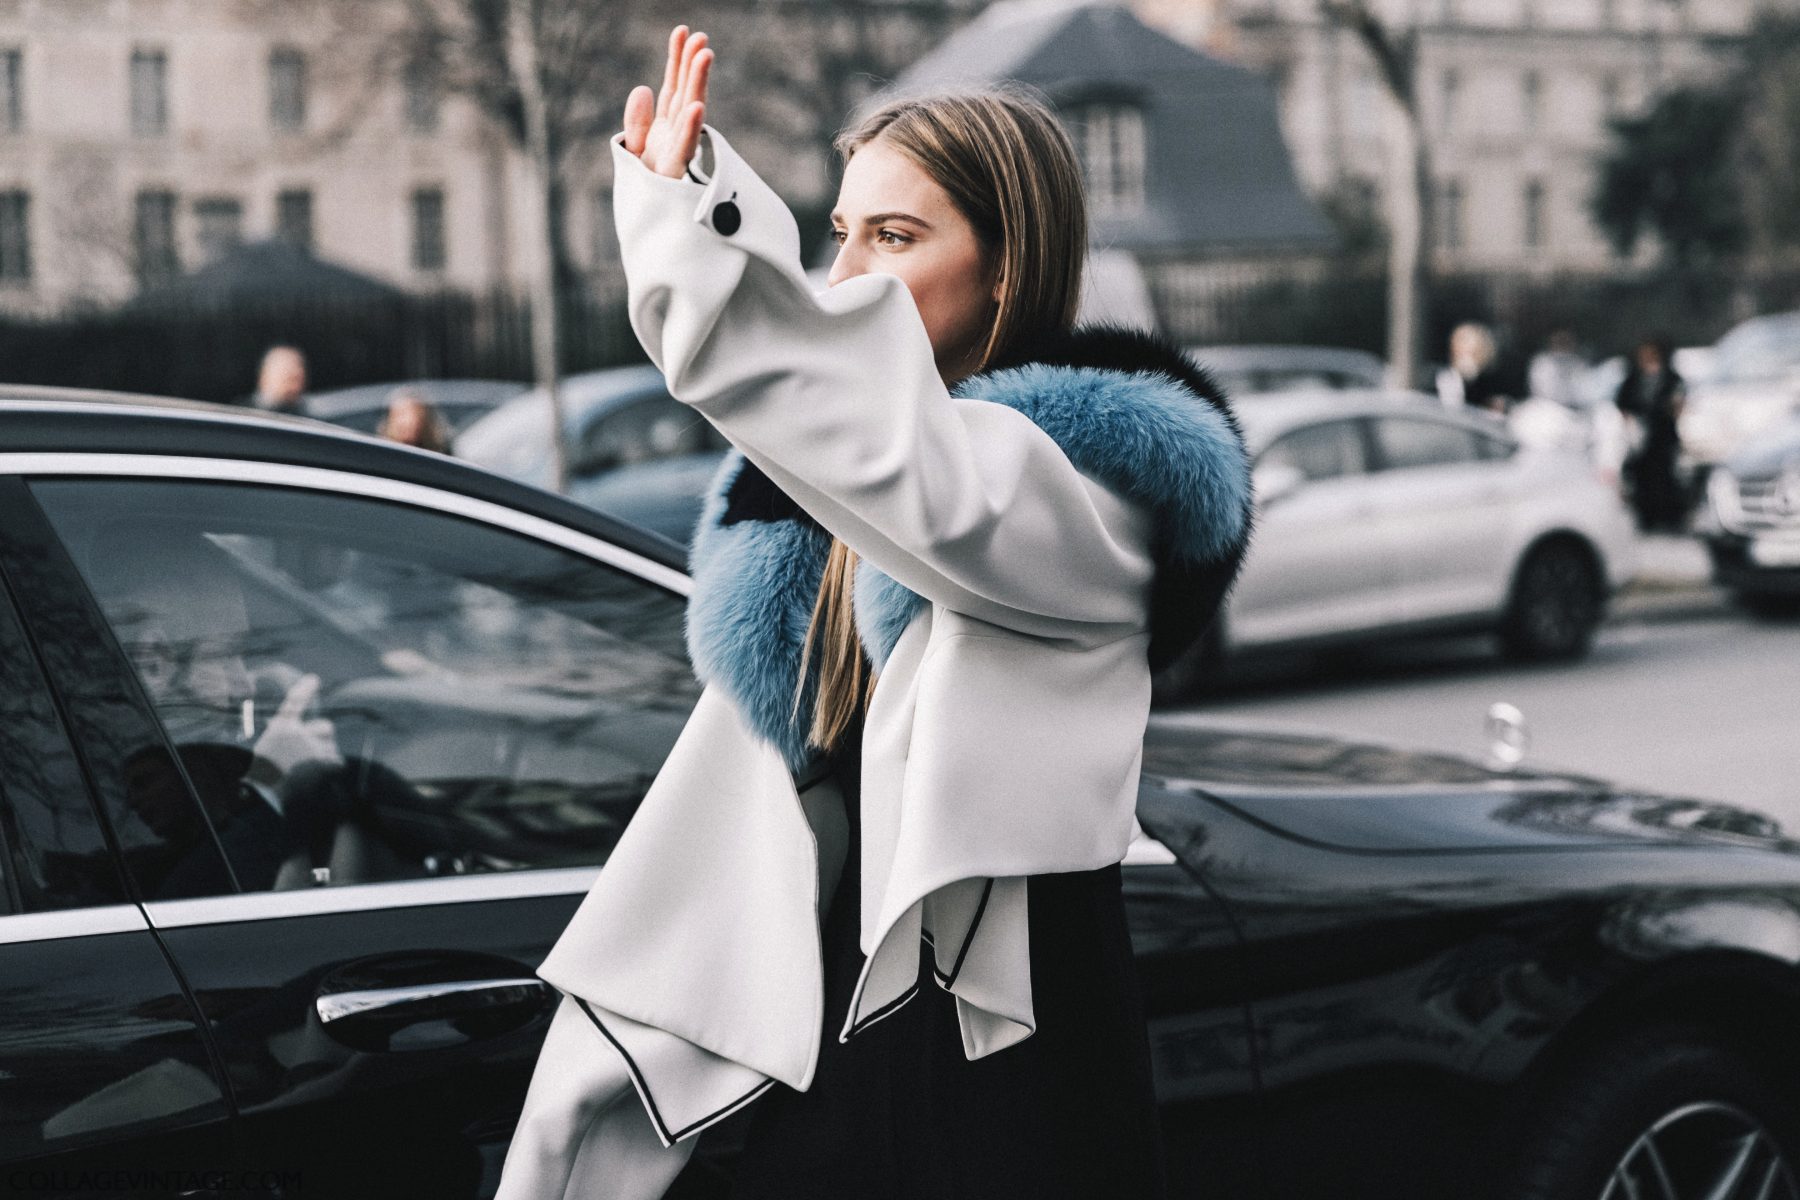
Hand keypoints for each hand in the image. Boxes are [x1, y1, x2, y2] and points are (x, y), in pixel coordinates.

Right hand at [250, 673, 341, 784]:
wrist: (264, 793)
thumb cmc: (265, 772)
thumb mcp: (270, 747)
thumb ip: (289, 736)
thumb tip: (312, 731)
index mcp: (281, 728)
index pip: (294, 703)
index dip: (303, 690)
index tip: (313, 679)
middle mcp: (298, 733)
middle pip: (327, 727)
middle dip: (323, 737)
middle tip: (311, 752)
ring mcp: (311, 747)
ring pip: (331, 747)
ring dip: (324, 755)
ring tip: (307, 769)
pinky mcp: (321, 762)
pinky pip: (337, 762)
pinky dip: (331, 769)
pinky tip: (317, 776)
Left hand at [623, 25, 712, 178]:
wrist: (648, 221)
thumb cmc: (646, 186)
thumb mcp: (635, 148)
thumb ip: (637, 120)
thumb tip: (641, 88)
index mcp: (667, 125)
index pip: (673, 85)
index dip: (677, 59)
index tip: (683, 32)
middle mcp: (677, 134)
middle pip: (685, 92)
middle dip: (692, 66)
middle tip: (701, 38)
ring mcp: (678, 150)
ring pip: (689, 111)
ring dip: (698, 84)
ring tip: (704, 55)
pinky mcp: (675, 171)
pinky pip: (684, 147)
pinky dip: (691, 128)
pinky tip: (696, 108)